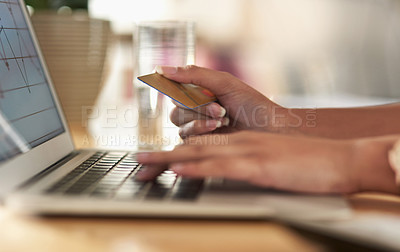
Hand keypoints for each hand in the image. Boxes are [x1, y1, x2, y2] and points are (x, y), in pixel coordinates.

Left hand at [137, 131, 361, 193]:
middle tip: (136, 161)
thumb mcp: (269, 164)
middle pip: (194, 147)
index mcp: (242, 144)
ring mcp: (249, 152)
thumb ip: (246, 166)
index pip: (202, 147)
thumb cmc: (306, 164)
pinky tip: (179, 167)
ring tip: (143, 163)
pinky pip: (223, 164)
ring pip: (202, 152)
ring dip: (169, 157)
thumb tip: (226, 174)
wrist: (338, 159)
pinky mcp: (260, 164)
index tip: (154, 161)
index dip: (174, 154)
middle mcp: (240, 143)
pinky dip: (198, 165)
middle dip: (161, 155)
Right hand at [156, 65, 282, 137]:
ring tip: (222, 119)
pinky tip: (217, 128)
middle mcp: (195, 110)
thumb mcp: (224, 83)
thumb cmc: (251, 104)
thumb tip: (162, 69)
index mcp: (199, 92)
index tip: (179, 89)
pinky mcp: (201, 145)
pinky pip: (186, 139)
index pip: (174, 89)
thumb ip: (193, 74)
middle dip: (196, 108)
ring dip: (200, 120)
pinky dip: (201, 131)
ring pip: (180, 125)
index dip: (173, 88)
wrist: (269, 129)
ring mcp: (197, 128)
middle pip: (176, 109)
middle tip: (218, 108)